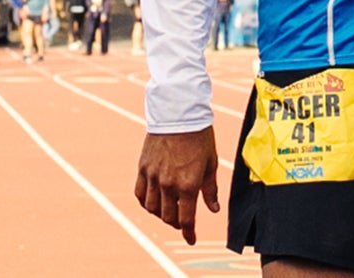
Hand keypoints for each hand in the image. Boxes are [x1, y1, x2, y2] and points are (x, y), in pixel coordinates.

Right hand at [134, 126, 219, 243]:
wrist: (179, 114)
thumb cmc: (200, 137)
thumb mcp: (211, 163)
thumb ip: (210, 189)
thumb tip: (214, 209)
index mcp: (189, 184)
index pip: (186, 218)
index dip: (188, 232)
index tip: (191, 239)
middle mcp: (168, 184)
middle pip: (168, 216)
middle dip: (176, 224)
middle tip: (183, 222)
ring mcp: (153, 177)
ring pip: (151, 208)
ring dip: (161, 214)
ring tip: (169, 211)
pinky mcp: (142, 169)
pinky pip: (139, 194)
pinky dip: (145, 203)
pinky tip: (152, 202)